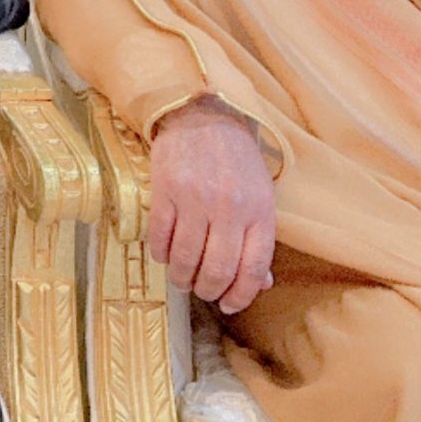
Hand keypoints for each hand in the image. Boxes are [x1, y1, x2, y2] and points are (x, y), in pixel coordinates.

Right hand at [147, 95, 275, 313]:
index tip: (230, 305)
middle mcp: (230, 207)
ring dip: (182, 277)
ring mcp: (196, 198)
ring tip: (181, 279)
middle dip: (208, 290)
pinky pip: (160, 237)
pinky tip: (165, 255)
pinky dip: (161, 254)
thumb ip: (259, 241)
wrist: (203, 116)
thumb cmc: (236, 160)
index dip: (241, 295)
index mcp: (260, 211)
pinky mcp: (166, 190)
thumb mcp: (260, 197)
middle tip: (202, 292)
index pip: (253, 268)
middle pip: (218, 269)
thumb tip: (259, 284)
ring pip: (186, 258)